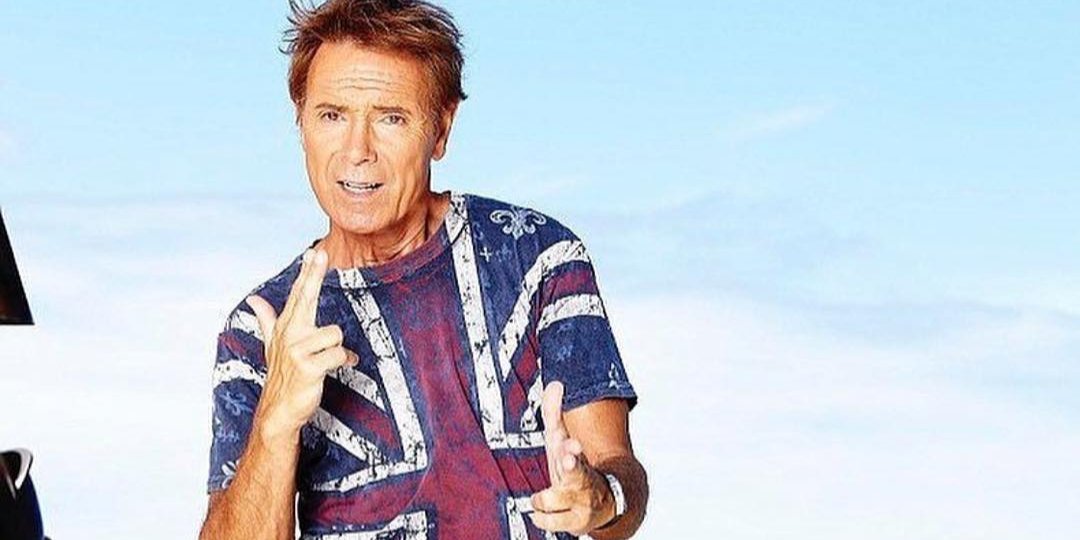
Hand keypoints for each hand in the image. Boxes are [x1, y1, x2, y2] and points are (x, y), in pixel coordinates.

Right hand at [246, 249, 358, 435]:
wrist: (279, 410)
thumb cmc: (282, 375)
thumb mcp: (272, 344)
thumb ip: (267, 319)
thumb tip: (254, 300)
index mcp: (286, 327)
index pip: (298, 294)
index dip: (307, 272)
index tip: (314, 252)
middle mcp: (290, 334)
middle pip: (305, 298)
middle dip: (312, 275)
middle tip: (320, 254)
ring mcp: (297, 350)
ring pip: (334, 333)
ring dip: (337, 348)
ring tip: (328, 358)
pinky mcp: (308, 367)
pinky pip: (338, 354)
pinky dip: (343, 361)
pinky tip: (339, 366)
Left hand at [529, 381, 616, 535]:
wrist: (607, 501)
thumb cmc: (576, 466)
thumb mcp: (562, 440)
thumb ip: (554, 413)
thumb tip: (555, 384)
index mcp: (577, 457)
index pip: (571, 448)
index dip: (569, 446)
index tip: (571, 445)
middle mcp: (582, 479)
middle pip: (576, 471)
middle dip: (572, 465)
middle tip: (569, 457)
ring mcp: (580, 503)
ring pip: (557, 501)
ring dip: (546, 498)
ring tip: (541, 498)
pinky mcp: (576, 524)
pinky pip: (549, 522)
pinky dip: (540, 517)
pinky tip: (539, 512)